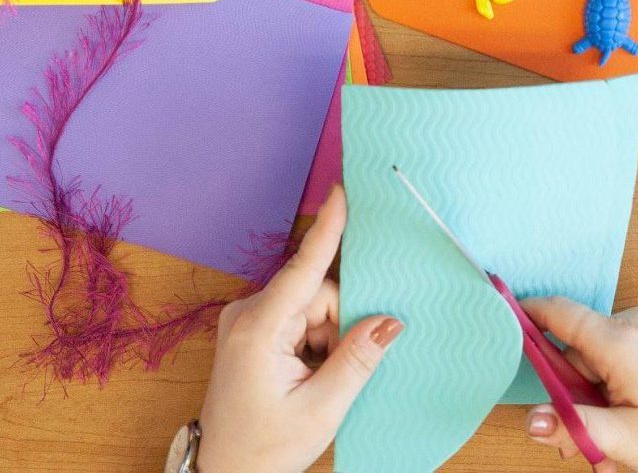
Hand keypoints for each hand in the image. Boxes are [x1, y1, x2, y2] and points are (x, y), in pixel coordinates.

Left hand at [198, 186, 403, 472]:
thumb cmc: (264, 448)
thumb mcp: (321, 409)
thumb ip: (357, 358)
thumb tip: (390, 320)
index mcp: (258, 329)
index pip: (303, 270)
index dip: (328, 230)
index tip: (342, 191)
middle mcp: (247, 314)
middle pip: (316, 293)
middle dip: (338, 324)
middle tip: (336, 371)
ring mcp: (247, 321)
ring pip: (311, 307)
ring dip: (327, 337)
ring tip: (318, 381)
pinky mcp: (252, 330)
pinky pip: (299, 319)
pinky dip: (315, 341)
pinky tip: (311, 374)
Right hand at [520, 297, 637, 472]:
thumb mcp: (628, 443)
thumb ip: (574, 426)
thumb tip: (531, 418)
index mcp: (621, 339)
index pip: (555, 312)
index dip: (522, 315)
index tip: (498, 320)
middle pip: (576, 353)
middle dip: (573, 398)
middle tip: (587, 442)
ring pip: (601, 368)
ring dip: (600, 407)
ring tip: (624, 448)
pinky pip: (627, 370)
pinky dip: (623, 401)